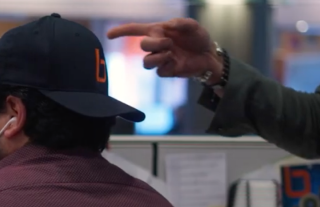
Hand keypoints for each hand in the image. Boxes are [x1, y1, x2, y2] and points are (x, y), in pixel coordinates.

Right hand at [107, 18, 222, 82]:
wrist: (209, 56)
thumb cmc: (199, 38)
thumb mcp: (193, 26)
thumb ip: (181, 23)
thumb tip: (169, 25)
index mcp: (159, 31)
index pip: (136, 30)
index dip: (122, 31)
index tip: (109, 35)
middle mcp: (157, 45)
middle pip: (142, 46)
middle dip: (154, 44)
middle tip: (169, 43)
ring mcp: (160, 59)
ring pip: (146, 62)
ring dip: (157, 57)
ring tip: (171, 54)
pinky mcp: (166, 71)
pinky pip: (158, 71)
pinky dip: (166, 66)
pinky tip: (175, 62)